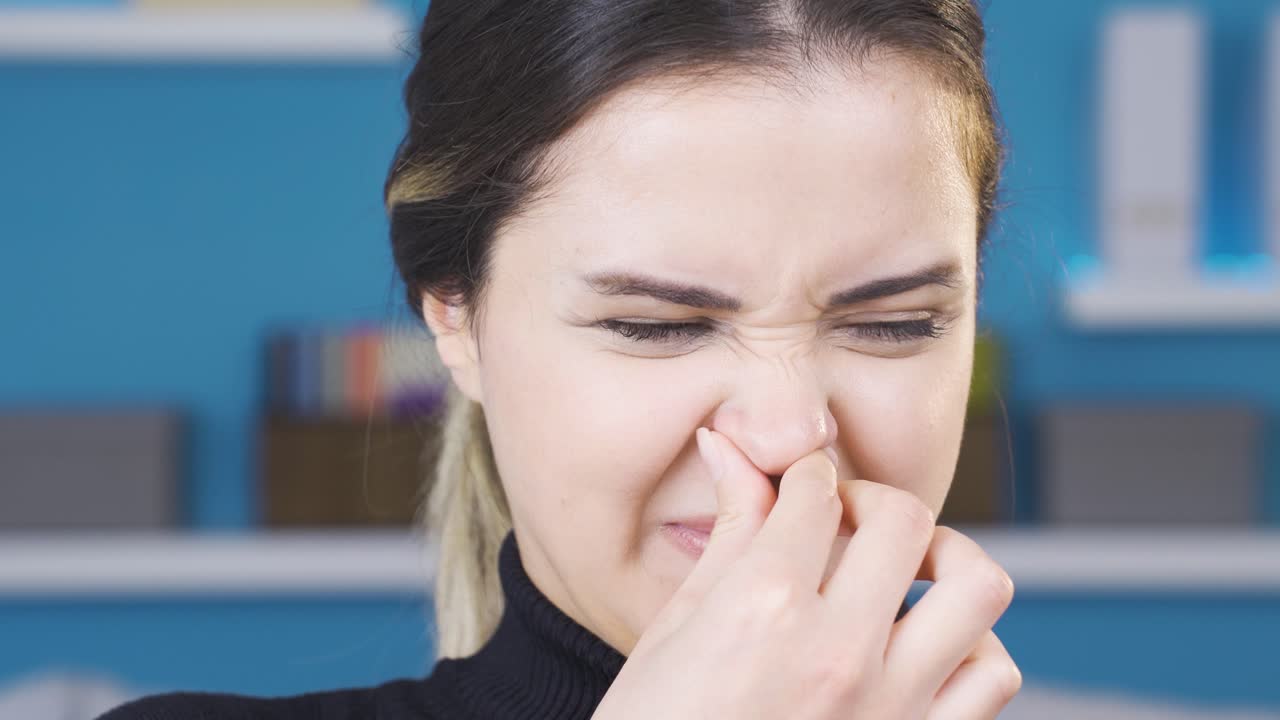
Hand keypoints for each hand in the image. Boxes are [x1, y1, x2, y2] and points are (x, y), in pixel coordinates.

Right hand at [592, 427, 1018, 718]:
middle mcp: (837, 652)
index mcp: (762, 610)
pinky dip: (974, 644)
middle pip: (902, 519)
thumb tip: (728, 448)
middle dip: (871, 500)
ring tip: (905, 568)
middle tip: (843, 518)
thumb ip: (726, 534)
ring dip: (946, 558)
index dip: (806, 473)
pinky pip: (994, 676)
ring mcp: (889, 705)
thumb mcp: (673, 629)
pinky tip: (927, 641)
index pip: (814, 494)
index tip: (801, 483)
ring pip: (977, 587)